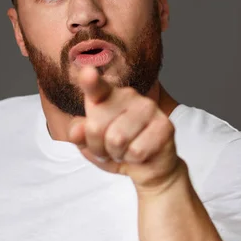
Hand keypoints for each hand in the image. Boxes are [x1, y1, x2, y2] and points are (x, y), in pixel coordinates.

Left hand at [67, 66, 183, 193]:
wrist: (149, 167)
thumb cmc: (117, 151)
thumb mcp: (91, 145)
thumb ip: (79, 136)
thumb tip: (76, 132)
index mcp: (107, 95)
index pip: (96, 88)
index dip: (90, 82)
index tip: (87, 74)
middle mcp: (129, 96)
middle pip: (96, 127)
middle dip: (98, 147)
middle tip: (110, 149)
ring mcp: (148, 108)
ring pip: (117, 140)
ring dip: (117, 154)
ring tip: (126, 151)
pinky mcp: (164, 125)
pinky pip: (137, 151)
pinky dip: (134, 159)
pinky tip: (142, 154)